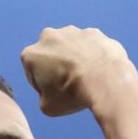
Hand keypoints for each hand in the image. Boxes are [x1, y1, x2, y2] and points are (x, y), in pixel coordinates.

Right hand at [20, 26, 134, 116]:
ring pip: (71, 47)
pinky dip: (93, 54)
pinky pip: (90, 45)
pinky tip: (101, 69)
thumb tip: (52, 94)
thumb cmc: (72, 94)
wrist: (105, 80)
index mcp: (32, 54)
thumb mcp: (48, 107)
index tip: (54, 93)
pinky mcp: (94, 32)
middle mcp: (49, 36)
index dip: (42, 85)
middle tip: (70, 84)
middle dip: (57, 65)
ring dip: (76, 58)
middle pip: (51, 54)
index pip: (32, 72)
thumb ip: (44, 97)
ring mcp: (73, 31)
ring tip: (88, 77)